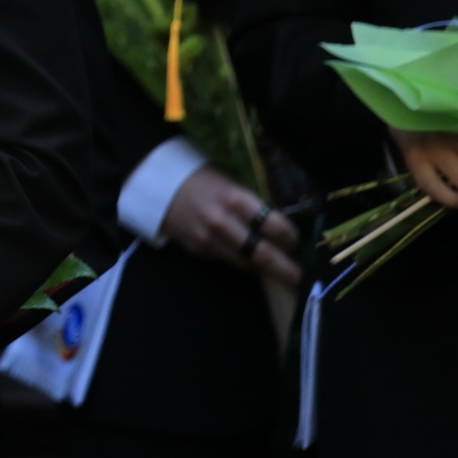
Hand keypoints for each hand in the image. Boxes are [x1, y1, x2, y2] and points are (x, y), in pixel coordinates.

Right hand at [160, 164, 300, 285]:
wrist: (156, 184)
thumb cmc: (201, 178)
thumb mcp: (230, 183)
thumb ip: (252, 205)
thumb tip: (280, 227)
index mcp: (235, 199)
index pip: (274, 226)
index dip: (291, 238)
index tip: (299, 243)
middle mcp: (223, 222)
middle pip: (262, 252)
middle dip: (286, 268)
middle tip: (302, 279)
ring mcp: (209, 239)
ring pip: (246, 263)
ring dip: (266, 270)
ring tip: (284, 275)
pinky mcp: (198, 250)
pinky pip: (227, 261)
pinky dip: (243, 263)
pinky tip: (253, 264)